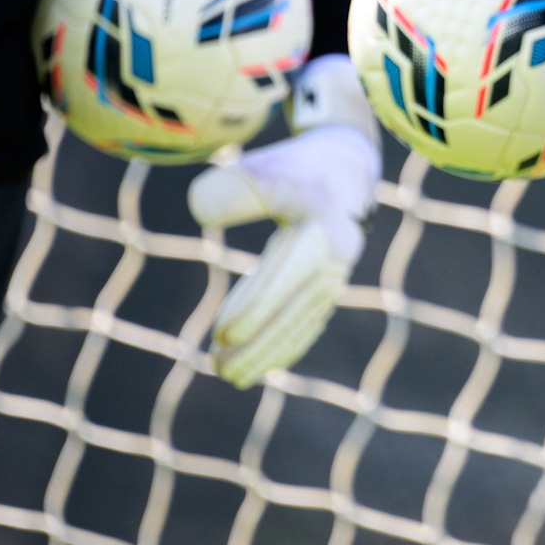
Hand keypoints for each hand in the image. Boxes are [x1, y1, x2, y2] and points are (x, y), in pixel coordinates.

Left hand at [189, 54, 380, 387]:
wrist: (343, 169)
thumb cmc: (294, 169)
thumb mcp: (260, 168)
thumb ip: (229, 188)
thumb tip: (201, 213)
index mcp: (325, 230)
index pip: (284, 279)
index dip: (254, 310)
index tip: (221, 335)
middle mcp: (337, 259)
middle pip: (293, 311)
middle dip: (257, 344)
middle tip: (219, 369)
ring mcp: (337, 276)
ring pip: (300, 323)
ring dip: (267, 353)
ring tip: (229, 376)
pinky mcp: (330, 287)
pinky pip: (309, 324)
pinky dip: (286, 346)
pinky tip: (260, 366)